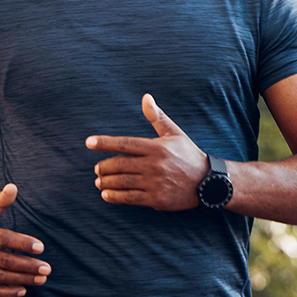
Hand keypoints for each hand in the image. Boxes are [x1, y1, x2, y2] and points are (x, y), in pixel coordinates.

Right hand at [0, 183, 50, 296]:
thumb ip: (1, 201)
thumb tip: (13, 187)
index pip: (4, 240)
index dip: (23, 244)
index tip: (41, 247)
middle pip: (5, 261)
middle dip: (28, 266)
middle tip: (47, 268)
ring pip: (0, 277)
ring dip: (22, 279)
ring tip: (42, 279)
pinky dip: (6, 292)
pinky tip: (23, 290)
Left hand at [86, 94, 208, 210]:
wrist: (207, 182)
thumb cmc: (188, 154)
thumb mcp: (174, 133)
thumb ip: (157, 117)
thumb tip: (146, 97)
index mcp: (156, 147)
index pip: (125, 143)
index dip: (105, 143)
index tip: (89, 142)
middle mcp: (154, 164)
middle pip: (120, 164)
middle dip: (104, 166)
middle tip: (97, 168)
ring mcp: (155, 182)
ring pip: (122, 182)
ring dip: (106, 181)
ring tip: (98, 181)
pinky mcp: (156, 199)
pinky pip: (130, 198)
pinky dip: (114, 196)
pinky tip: (106, 194)